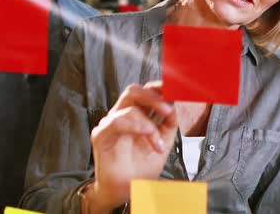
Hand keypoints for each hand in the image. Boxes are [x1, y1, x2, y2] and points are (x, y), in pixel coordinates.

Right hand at [88, 81, 177, 210]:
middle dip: (154, 96)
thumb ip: (171, 122)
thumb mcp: (164, 141)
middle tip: (168, 109)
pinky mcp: (101, 135)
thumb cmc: (141, 167)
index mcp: (138, 115)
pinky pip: (116, 121)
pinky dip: (136, 125)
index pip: (146, 92)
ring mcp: (111, 123)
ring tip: (158, 138)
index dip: (160, 88)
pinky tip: (147, 135)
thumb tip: (178, 104)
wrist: (127, 191)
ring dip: (148, 119)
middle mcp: (123, 115)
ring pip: (128, 103)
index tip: (176, 91)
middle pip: (135, 91)